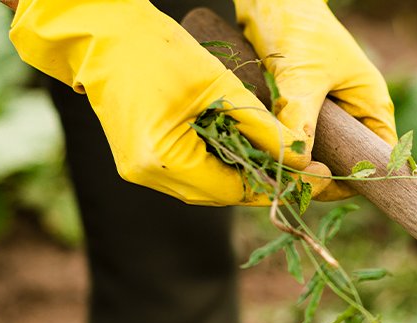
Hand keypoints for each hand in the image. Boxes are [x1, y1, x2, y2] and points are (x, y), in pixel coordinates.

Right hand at [9, 0, 329, 205]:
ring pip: (204, 184)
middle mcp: (147, 174)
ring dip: (240, 172)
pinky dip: (217, 162)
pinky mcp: (138, 158)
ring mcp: (138, 169)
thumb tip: (298, 157)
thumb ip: (261, 126)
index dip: (277, 185)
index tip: (316, 177)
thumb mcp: (219, 85)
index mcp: (163, 160)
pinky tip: (242, 147)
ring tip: (278, 158)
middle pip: (219, 193)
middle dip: (261, 182)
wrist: (101, 34)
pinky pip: (188, 171)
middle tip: (303, 170)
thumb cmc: (157, 50)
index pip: (233, 189)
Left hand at [236, 0, 397, 199]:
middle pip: (343, 164)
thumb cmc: (299, 27)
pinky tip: (262, 149)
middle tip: (286, 181)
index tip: (315, 187)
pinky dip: (281, 147)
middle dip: (317, 176)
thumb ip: (300, 119)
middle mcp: (354, 116)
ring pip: (316, 156)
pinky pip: (295, 141)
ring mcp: (328, 115)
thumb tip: (297, 163)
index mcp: (371, 108)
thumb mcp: (302, 75)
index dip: (350, 181)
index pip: (375, 162)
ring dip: (296, 162)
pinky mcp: (302, 111)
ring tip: (271, 165)